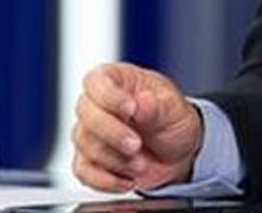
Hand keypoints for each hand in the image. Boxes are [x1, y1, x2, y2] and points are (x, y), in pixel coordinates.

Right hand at [71, 61, 203, 191]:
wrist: (177, 152)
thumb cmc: (172, 119)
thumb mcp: (174, 108)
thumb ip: (157, 106)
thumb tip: (143, 102)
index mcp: (118, 80)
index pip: (97, 81)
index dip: (110, 96)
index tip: (131, 109)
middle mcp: (98, 104)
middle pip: (87, 114)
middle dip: (112, 133)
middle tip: (136, 145)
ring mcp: (90, 133)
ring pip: (86, 144)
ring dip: (115, 159)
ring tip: (140, 164)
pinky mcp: (89, 161)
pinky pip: (84, 172)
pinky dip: (106, 180)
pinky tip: (127, 180)